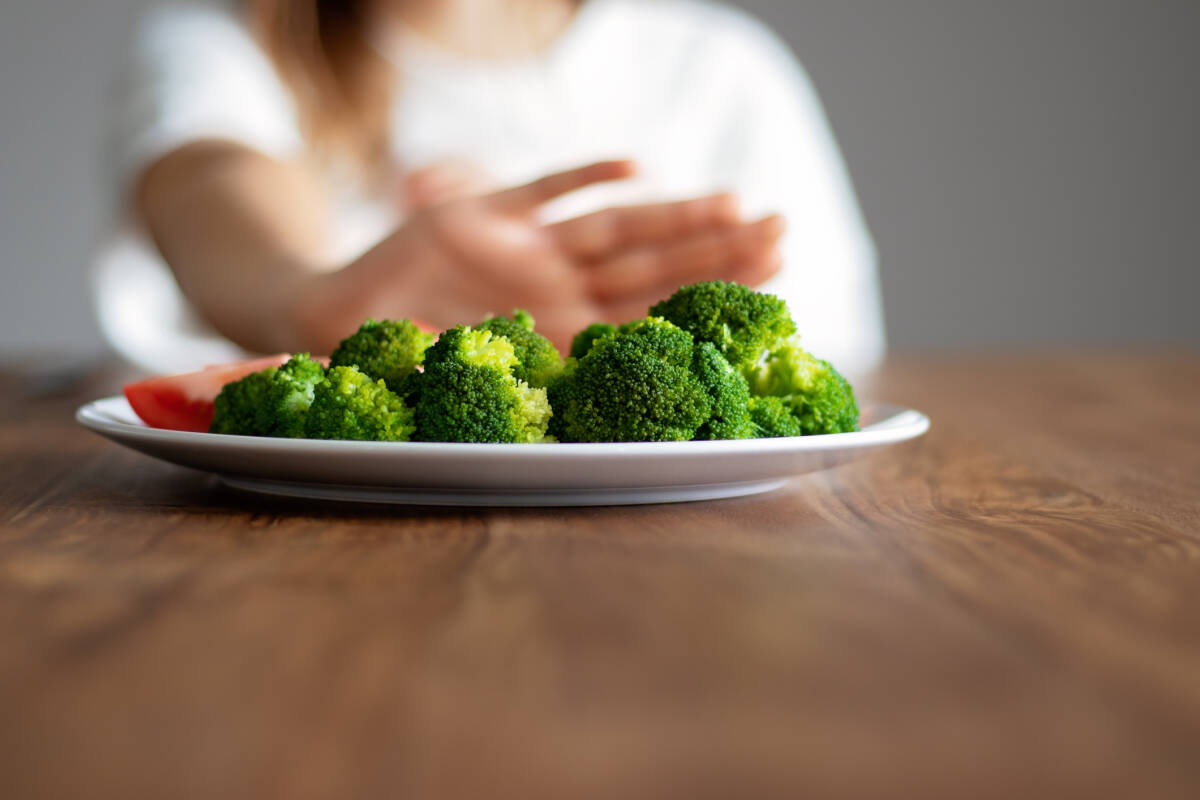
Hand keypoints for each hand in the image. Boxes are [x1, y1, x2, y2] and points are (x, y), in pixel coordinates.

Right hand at [304, 161, 783, 352]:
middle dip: (717, 252)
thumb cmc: (394, 365)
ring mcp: (526, 250)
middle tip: (785, 233)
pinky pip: (544, 191)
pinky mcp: (488, 212)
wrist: (334, 321)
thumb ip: (510, 389)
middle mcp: (554, 292)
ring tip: (739, 204)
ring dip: (676, 218)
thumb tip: (583, 411)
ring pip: (616, 229)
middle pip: (650, 269)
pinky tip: (638, 167)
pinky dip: (586, 176)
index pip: (648, 314)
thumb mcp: (457, 384)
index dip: (706, 296)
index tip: (771, 283)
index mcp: (557, 337)